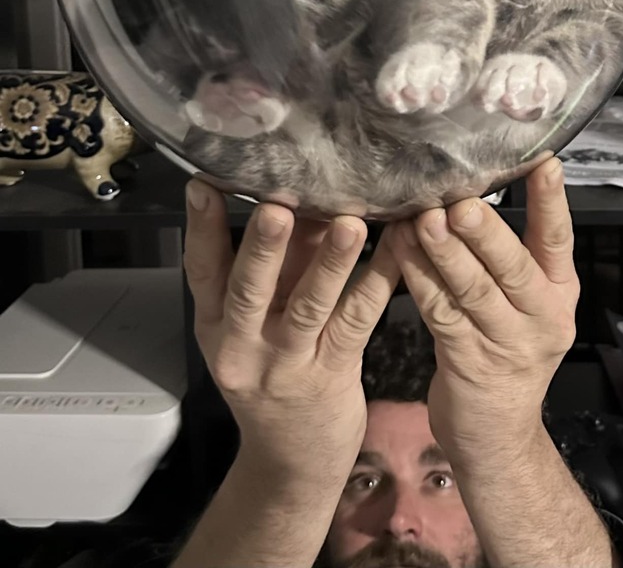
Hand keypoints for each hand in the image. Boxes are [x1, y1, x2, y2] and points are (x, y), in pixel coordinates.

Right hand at [183, 180, 400, 486]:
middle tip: (277, 207)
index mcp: (217, 325)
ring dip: (330, 263)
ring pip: (309, 307)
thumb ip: (277, 266)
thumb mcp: (257, 324)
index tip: (204, 185)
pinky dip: (377, 284)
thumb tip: (304, 197)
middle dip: (263, 247)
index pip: (202, 273)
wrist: (293, 460)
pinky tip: (396, 254)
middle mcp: (244, 345)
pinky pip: (357, 323)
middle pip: (248, 291)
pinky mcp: (332, 374)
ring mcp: (288, 363)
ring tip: (349, 225)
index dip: (202, 229)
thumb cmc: (275, 373)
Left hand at [389, 156, 578, 461]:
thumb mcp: (523, 306)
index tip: (545, 163)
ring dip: (444, 252)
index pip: (559, 240)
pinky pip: (440, 313)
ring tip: (422, 219)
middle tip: (460, 202)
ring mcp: (508, 344)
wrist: (497, 436)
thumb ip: (506, 260)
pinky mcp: (469, 363)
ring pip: (473, 290)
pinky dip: (419, 279)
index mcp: (559, 293)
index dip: (551, 202)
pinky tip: (401, 252)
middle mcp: (541, 316)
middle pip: (513, 267)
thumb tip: (467, 195)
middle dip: (485, 233)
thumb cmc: (504, 353)